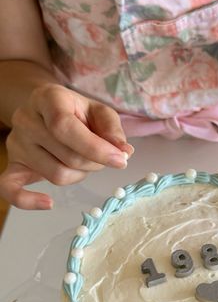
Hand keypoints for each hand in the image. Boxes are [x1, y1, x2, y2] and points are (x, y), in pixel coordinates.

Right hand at [0, 83, 133, 209]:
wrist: (46, 111)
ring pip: (55, 175)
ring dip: (79, 176)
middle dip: (94, 164)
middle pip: (66, 156)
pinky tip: (48, 203)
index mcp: (48, 98)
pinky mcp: (12, 164)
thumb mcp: (99, 112)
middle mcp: (26, 119)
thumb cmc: (77, 112)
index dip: (95, 148)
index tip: (120, 160)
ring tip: (83, 164)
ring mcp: (16, 143)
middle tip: (101, 159)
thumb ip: (112, 130)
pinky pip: (10, 189)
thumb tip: (124, 152)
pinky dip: (29, 201)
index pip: (64, 127)